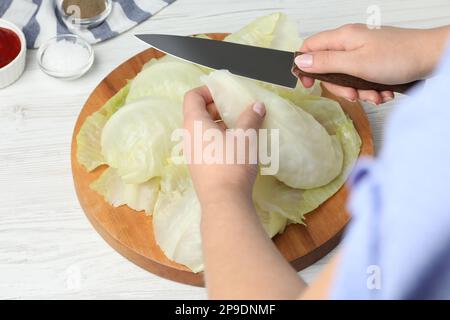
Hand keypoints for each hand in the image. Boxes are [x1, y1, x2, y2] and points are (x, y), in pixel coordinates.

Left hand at [183, 86, 265, 208]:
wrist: (224, 202)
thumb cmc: (232, 164)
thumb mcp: (246, 137)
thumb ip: (251, 117)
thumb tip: (257, 105)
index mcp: (195, 123)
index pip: (192, 96)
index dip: (207, 90)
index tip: (225, 93)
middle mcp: (189, 137)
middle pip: (198, 112)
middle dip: (218, 107)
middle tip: (238, 109)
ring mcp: (192, 153)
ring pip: (204, 130)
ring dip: (221, 124)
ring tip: (241, 127)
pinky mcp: (199, 167)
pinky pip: (206, 144)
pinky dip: (219, 138)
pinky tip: (238, 146)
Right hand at [295, 24, 449, 103]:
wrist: (432, 57)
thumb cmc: (397, 57)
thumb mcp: (355, 63)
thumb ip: (325, 63)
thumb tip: (299, 61)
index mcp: (342, 38)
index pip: (310, 47)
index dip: (304, 66)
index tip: (308, 85)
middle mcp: (351, 43)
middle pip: (329, 68)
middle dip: (340, 86)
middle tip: (353, 95)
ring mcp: (363, 52)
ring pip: (346, 77)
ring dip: (358, 91)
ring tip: (375, 95)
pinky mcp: (375, 62)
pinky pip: (362, 79)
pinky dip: (370, 89)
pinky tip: (382, 92)